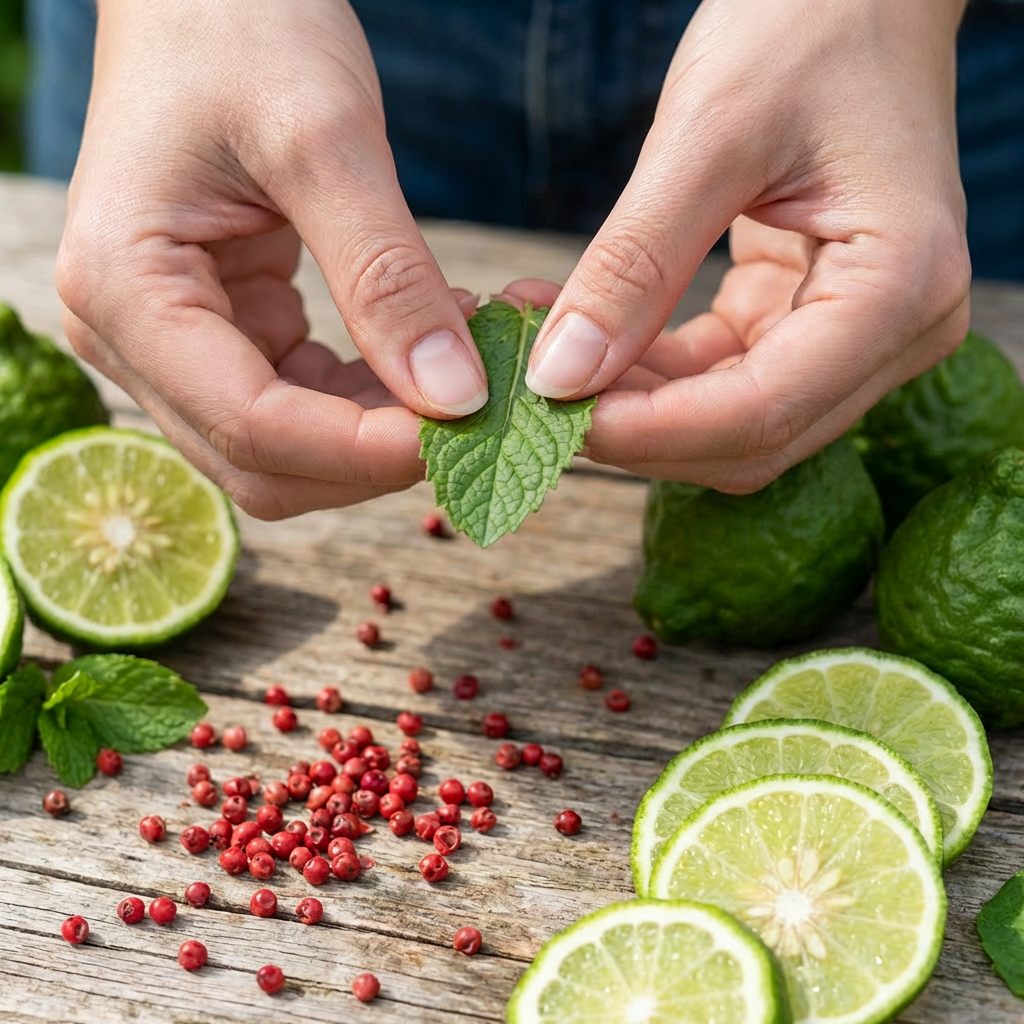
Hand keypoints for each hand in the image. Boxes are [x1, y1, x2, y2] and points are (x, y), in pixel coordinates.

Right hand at [57, 0, 487, 518]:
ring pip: (286, 449)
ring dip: (379, 435)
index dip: (366, 450)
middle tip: (482, 419)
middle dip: (374, 456)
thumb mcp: (324, 139)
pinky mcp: (219, 336)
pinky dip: (369, 401)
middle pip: (263, 461)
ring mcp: (170, 346)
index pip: (251, 423)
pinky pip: (301, 404)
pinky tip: (428, 356)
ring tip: (463, 375)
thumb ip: (387, 276)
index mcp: (124, 289)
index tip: (470, 432)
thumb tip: (455, 397)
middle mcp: (129, 338)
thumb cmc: (241, 28)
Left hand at [523, 0, 970, 491]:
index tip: (550, 417)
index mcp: (900, 286)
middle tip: (532, 397)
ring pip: (726, 421)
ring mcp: (855, 335)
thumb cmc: (805, 27)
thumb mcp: (707, 135)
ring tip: (538, 352)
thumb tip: (559, 377)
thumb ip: (634, 264)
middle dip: (636, 428)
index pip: (763, 410)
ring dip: (630, 402)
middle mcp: (896, 330)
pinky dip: (645, 369)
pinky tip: (577, 334)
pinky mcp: (806, 322)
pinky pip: (717, 377)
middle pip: (749, 437)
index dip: (649, 431)